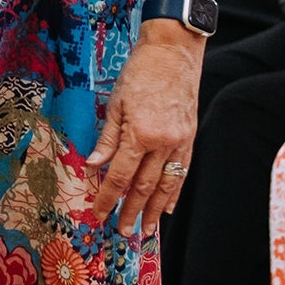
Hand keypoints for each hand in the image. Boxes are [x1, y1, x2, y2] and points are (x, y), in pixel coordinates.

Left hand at [89, 33, 200, 233]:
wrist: (173, 52)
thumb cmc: (140, 72)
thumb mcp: (116, 103)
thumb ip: (107, 138)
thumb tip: (94, 166)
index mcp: (140, 134)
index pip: (120, 176)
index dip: (109, 198)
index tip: (100, 214)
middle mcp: (163, 143)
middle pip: (145, 186)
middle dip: (132, 211)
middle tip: (124, 232)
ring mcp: (180, 141)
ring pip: (167, 184)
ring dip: (155, 209)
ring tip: (147, 229)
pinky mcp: (190, 137)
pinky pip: (182, 170)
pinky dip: (175, 191)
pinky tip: (168, 206)